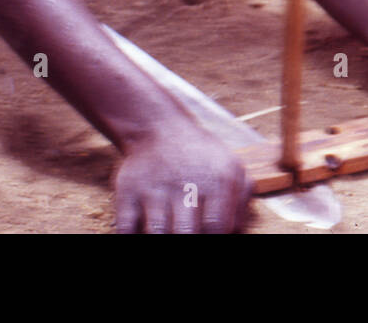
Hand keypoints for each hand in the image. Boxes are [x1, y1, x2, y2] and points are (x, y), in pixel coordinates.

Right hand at [113, 122, 252, 233]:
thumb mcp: (233, 168)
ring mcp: (155, 188)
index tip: (207, 236)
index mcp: (218, 181)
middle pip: (187, 233)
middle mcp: (186, 184)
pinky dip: (132, 235)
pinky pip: (126, 228)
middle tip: (187, 233)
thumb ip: (241, 203)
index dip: (213, 238)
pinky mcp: (128, 191)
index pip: (217, 227)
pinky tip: (143, 231)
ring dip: (161, 239)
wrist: (160, 129)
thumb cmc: (201, 157)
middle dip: (187, 239)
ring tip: (169, 230)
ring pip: (157, 233)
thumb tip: (235, 231)